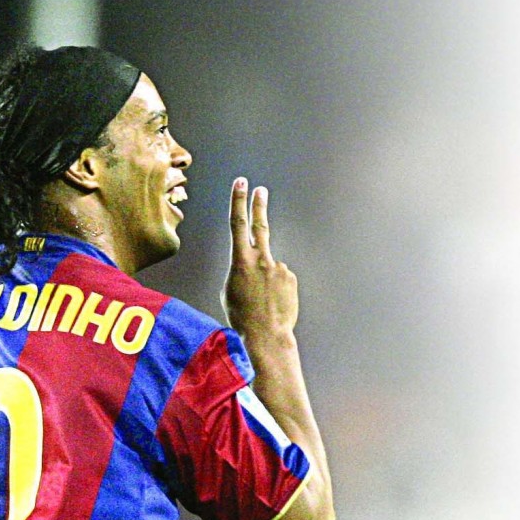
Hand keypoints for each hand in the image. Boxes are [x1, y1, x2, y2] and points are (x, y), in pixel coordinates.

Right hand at [222, 177, 298, 341]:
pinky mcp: (290, 278)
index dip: (238, 201)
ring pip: (269, 267)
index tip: (242, 183)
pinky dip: (276, 289)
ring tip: (262, 301)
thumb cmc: (241, 316)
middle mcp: (261, 259)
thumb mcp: (229, 289)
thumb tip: (253, 264)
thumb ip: (240, 269)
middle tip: (260, 190)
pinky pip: (280, 279)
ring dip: (264, 281)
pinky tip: (273, 302)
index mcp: (240, 261)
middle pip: (259, 226)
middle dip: (258, 206)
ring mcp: (278, 268)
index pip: (237, 224)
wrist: (265, 335)